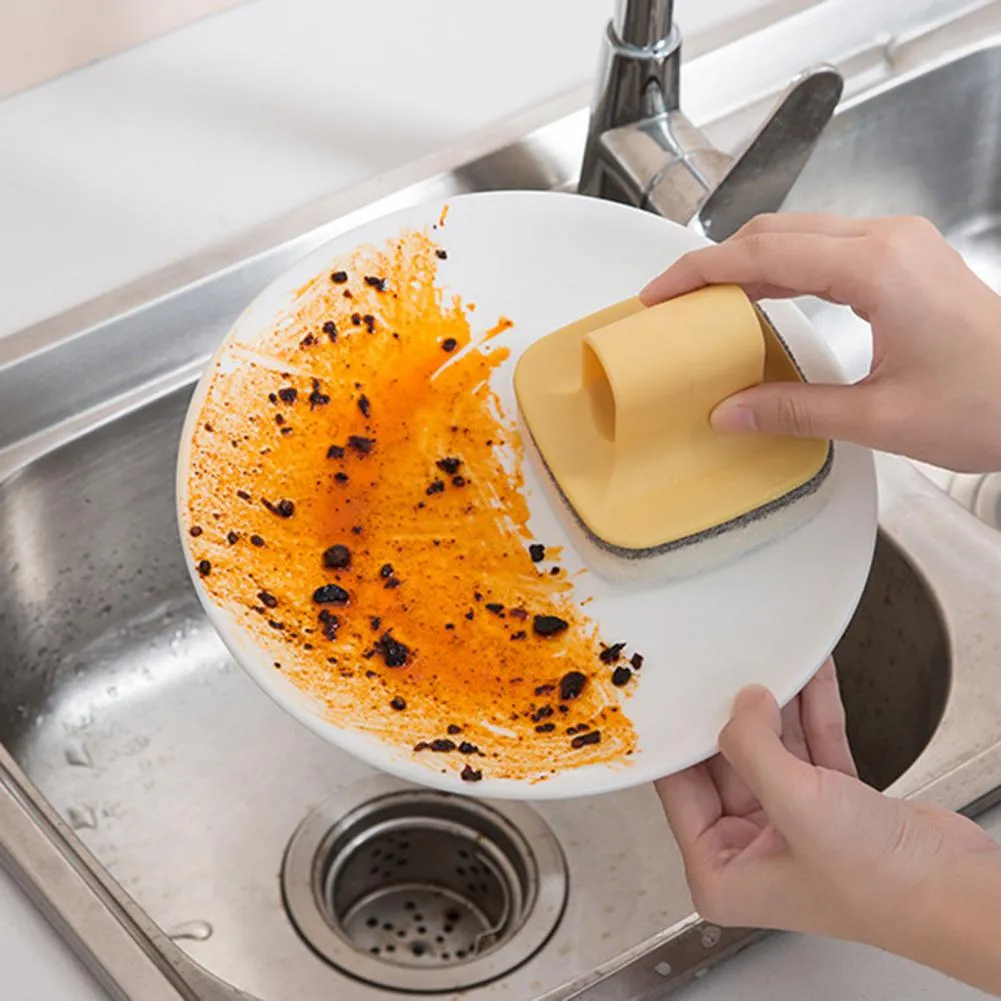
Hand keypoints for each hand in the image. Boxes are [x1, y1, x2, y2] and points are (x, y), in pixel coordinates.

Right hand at [640, 213, 1000, 472]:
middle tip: (672, 299)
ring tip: (704, 302)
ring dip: (745, 263)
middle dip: (714, 261)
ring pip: (798, 235)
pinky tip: (758, 298)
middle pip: (775, 232)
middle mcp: (889, 241)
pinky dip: (781, 268)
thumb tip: (729, 411)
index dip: (701, 271)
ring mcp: (900, 246)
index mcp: (879, 268)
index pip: (763, 253)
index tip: (661, 293)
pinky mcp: (905, 261)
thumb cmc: (990, 403)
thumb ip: (794, 410)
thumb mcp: (879, 418)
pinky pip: (825, 249)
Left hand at [657, 659, 1000, 994]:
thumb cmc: (881, 884)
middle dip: (737, 716)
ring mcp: (791, 826)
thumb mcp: (794, 803)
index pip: (680, 790)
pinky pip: (810, 747)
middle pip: (725, 763)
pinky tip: (812, 676)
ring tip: (772, 662)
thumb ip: (753, 746)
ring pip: (772, 749)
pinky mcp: (831, 804)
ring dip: (780, 706)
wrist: (958, 892)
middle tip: (731, 671)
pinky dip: (813, 713)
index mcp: (721, 872)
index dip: (684, 740)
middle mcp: (750, 852)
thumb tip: (740, 703)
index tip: (683, 696)